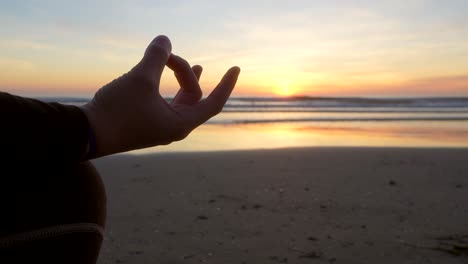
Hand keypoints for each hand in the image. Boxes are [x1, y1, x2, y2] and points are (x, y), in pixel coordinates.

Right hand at [80, 35, 239, 157]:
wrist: (85, 134)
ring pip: (181, 101)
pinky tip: (164, 79)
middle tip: (166, 57)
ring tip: (196, 67)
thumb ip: (156, 57)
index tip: (236, 68)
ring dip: (184, 82)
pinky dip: (169, 88)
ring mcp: (160, 128)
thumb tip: (165, 40)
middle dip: (186, 73)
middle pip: (193, 97)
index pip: (214, 103)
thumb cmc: (117, 110)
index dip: (227, 84)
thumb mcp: (140, 79)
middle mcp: (174, 128)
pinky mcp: (146, 124)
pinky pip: (166, 104)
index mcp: (181, 124)